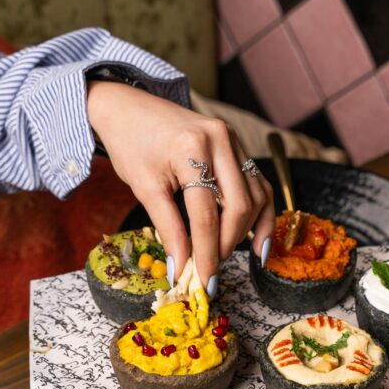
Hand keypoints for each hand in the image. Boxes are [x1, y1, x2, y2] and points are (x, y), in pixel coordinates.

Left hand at [87, 82, 273, 288]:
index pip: (206, 214)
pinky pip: (257, 185)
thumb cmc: (131, 145)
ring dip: (245, 232)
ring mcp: (233, 140)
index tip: (203, 281)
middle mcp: (220, 140)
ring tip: (225, 257)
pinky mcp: (238, 146)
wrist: (129, 107)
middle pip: (238, 206)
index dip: (206, 253)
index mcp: (192, 148)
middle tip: (211, 271)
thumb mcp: (145, 188)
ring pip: (255, 196)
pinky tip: (255, 241)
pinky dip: (259, 214)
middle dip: (226, 245)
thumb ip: (168, 229)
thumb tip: (182, 268)